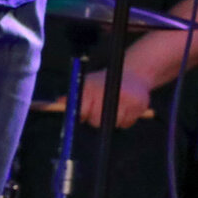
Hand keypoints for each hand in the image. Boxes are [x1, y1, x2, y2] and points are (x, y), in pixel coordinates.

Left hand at [35, 67, 154, 128]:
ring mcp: (126, 99)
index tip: (83, 115)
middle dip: (96, 119)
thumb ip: (73, 96)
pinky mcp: (139, 105)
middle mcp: (109, 92)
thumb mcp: (87, 84)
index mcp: (93, 87)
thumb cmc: (103, 82)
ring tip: (113, 107)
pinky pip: (127, 124)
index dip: (82, 115)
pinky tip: (125, 109)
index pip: (82, 109)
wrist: (132, 73)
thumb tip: (58, 104)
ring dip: (112, 120)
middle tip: (100, 110)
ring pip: (113, 124)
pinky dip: (125, 121)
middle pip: (96, 121)